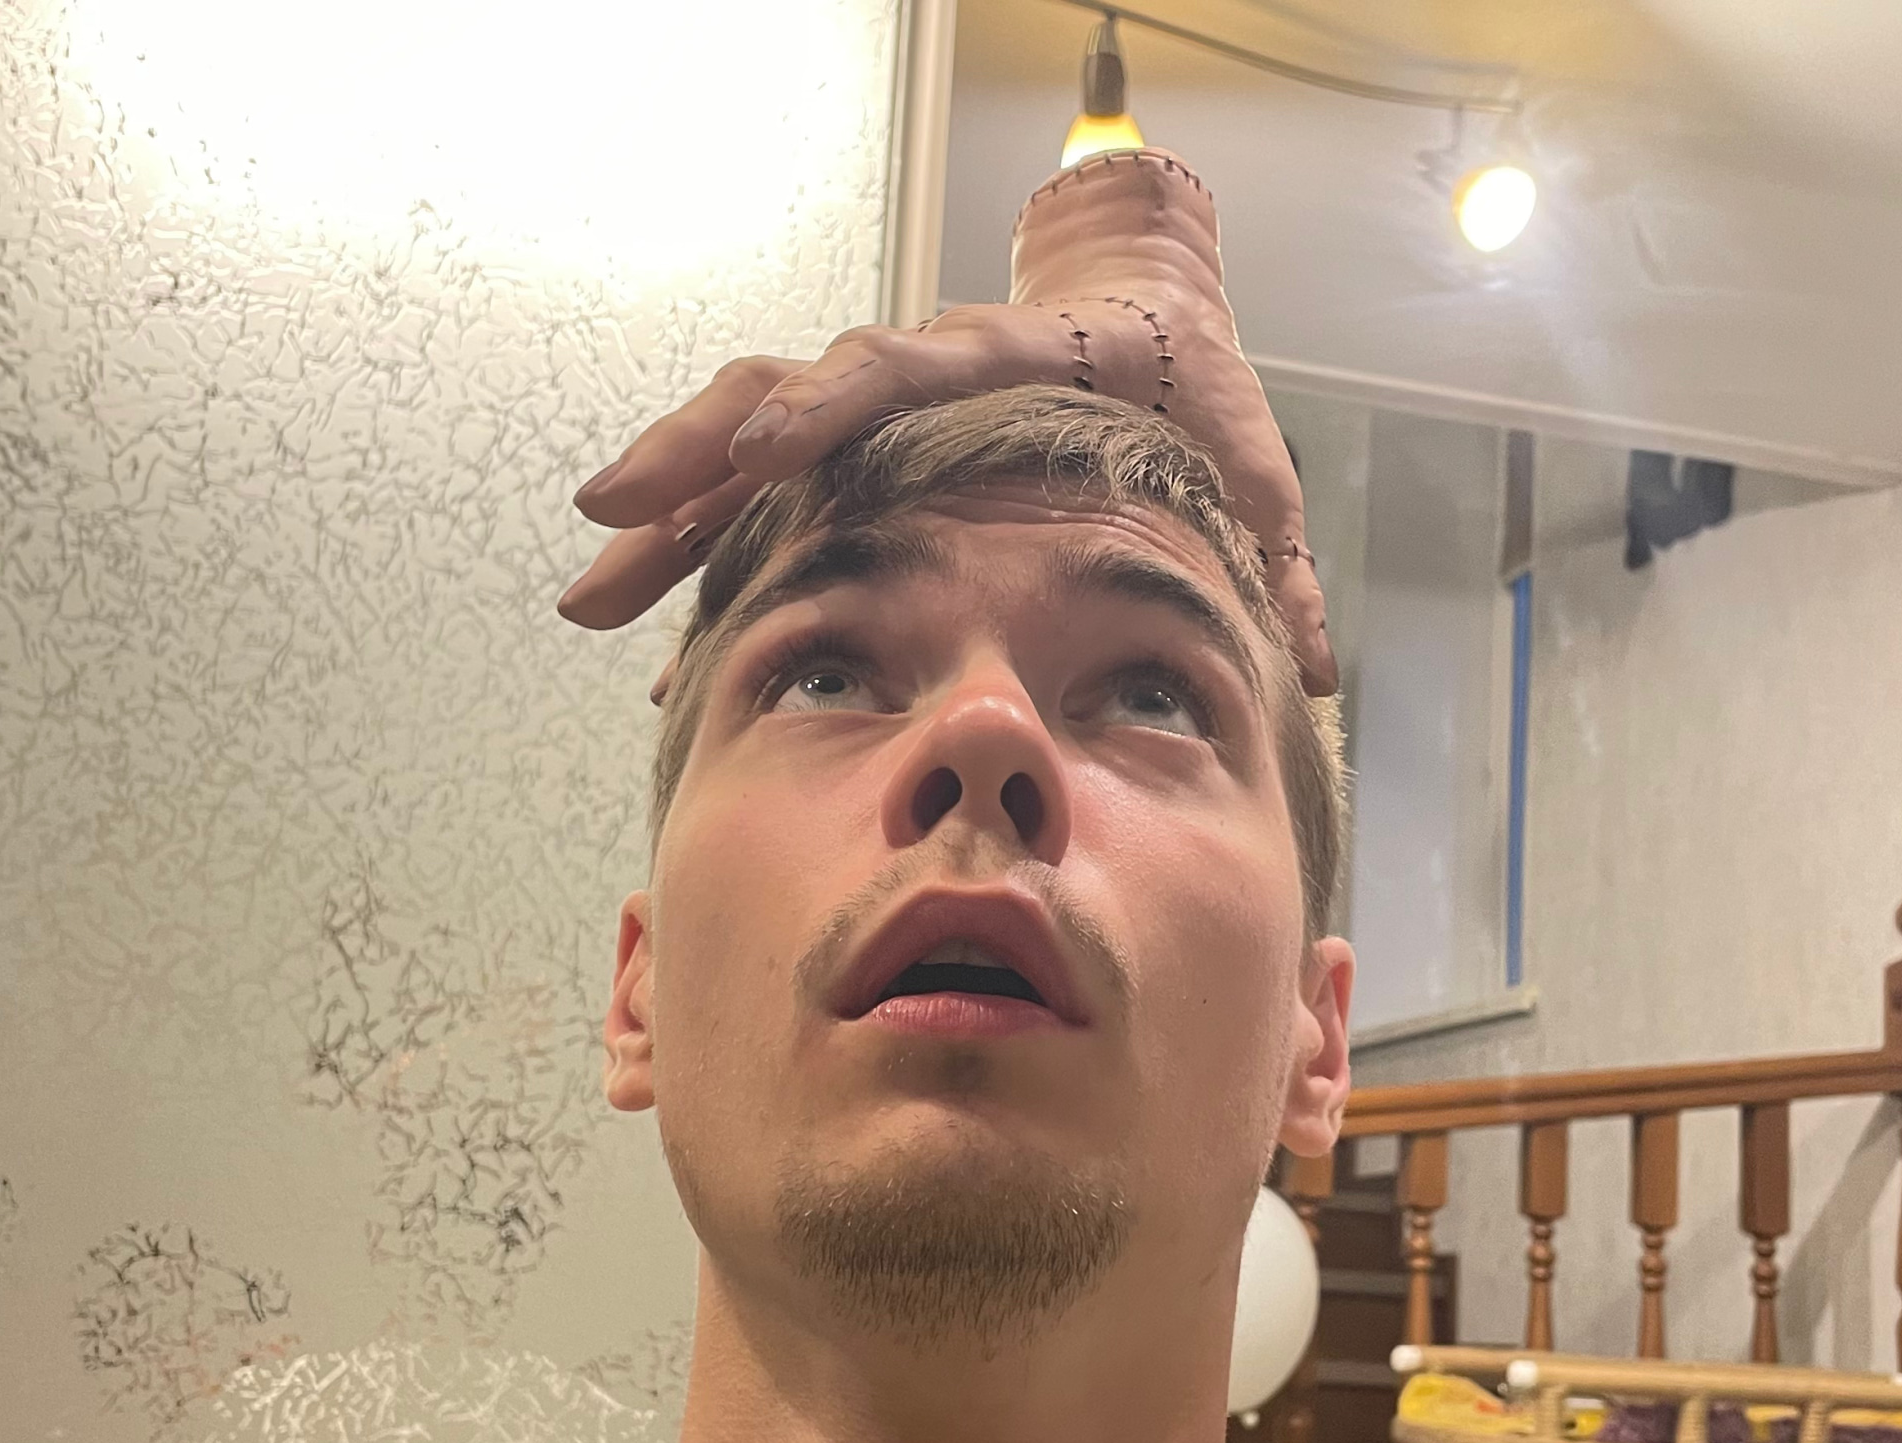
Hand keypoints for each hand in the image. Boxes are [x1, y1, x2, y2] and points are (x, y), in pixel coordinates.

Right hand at [560, 151, 1337, 696]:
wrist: (1151, 321)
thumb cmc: (1191, 396)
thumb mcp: (1245, 472)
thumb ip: (1273, 562)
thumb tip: (1311, 662)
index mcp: (996, 363)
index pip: (887, 368)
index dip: (819, 403)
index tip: (755, 445)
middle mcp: (913, 373)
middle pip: (776, 394)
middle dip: (689, 456)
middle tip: (607, 525)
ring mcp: (871, 410)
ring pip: (743, 439)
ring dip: (667, 509)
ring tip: (590, 583)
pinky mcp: (855, 450)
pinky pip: (759, 490)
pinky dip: (705, 549)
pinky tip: (657, 633)